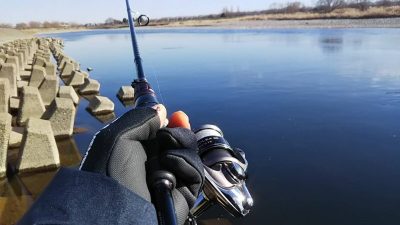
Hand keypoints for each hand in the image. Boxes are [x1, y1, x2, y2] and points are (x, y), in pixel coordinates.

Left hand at [79, 105, 203, 224]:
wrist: (119, 211)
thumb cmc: (111, 174)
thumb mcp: (117, 137)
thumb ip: (140, 118)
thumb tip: (161, 110)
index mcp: (137, 151)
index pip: (160, 133)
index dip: (169, 122)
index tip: (175, 115)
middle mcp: (155, 164)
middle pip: (179, 139)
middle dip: (178, 130)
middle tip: (176, 122)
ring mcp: (171, 177)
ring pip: (189, 151)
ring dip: (180, 144)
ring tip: (165, 153)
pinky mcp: (185, 192)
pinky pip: (195, 169)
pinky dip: (185, 162)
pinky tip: (170, 164)